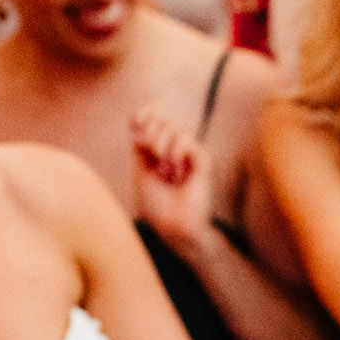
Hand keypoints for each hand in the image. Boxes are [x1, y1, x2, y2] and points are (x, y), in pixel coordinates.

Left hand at [130, 107, 217, 256]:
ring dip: (165, 142)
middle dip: (155, 130)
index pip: (156, 120)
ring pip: (180, 128)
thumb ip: (140, 148)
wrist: (173, 227)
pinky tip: (177, 165)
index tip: (136, 119)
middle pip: (167, 119)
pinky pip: (192, 143)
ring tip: (163, 163)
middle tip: (153, 151)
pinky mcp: (204, 163)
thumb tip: (137, 124)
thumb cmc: (156, 206)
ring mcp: (190, 156)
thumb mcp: (140, 172)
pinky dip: (180, 149)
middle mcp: (176, 151)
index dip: (147, 113)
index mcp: (160, 151)